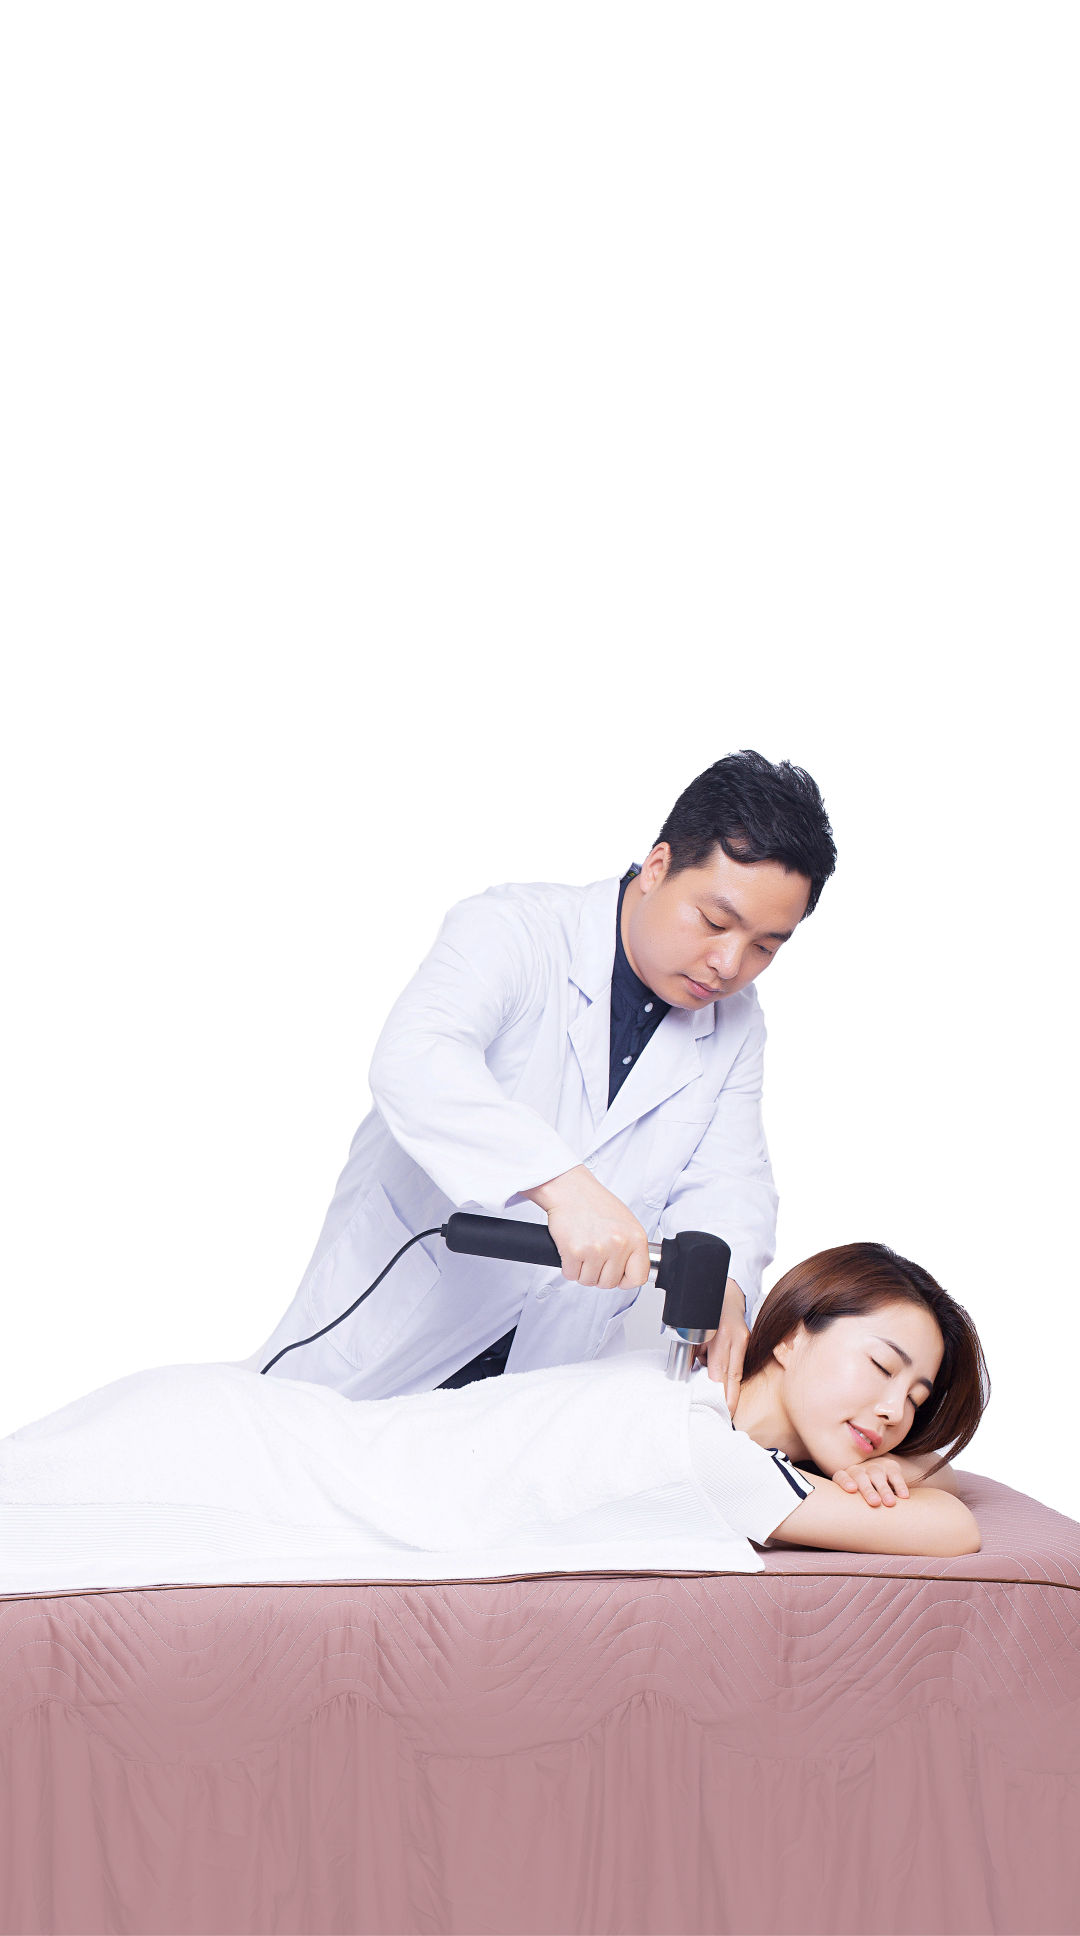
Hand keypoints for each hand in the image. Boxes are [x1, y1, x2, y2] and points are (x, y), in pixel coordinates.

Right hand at [523, 1166, 650, 1291]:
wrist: (571, 1190)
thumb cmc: (596, 1204)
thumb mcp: (626, 1223)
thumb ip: (631, 1248)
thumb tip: (630, 1271)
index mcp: (636, 1238)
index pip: (638, 1278)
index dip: (625, 1280)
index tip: (618, 1275)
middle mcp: (619, 1245)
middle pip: (610, 1283)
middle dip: (599, 1275)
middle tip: (594, 1258)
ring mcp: (597, 1249)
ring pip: (589, 1281)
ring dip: (583, 1271)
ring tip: (583, 1251)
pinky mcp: (575, 1251)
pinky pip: (571, 1275)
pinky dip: (569, 1267)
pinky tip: (571, 1251)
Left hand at [694, 1280, 748, 1412]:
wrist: (725, 1292)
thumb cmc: (703, 1312)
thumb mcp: (692, 1333)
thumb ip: (691, 1355)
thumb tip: (688, 1379)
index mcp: (720, 1335)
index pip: (719, 1373)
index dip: (719, 1394)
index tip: (718, 1409)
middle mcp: (736, 1337)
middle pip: (732, 1376)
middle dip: (728, 1398)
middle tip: (725, 1416)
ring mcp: (744, 1338)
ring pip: (737, 1372)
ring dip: (731, 1390)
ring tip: (726, 1409)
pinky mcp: (748, 1340)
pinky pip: (739, 1365)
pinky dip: (732, 1379)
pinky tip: (729, 1392)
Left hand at [832, 1455, 910, 1507]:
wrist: (877, 1474)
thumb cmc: (862, 1495)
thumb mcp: (854, 1500)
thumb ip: (850, 1509)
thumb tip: (850, 1530)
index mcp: (846, 1477)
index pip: (841, 1477)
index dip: (845, 1482)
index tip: (851, 1489)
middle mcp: (858, 1470)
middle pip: (860, 1477)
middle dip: (867, 1490)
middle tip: (874, 1503)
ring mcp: (874, 1467)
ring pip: (877, 1475)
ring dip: (883, 1489)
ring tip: (890, 1503)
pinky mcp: (890, 1466)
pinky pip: (894, 1475)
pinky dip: (900, 1485)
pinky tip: (904, 1496)